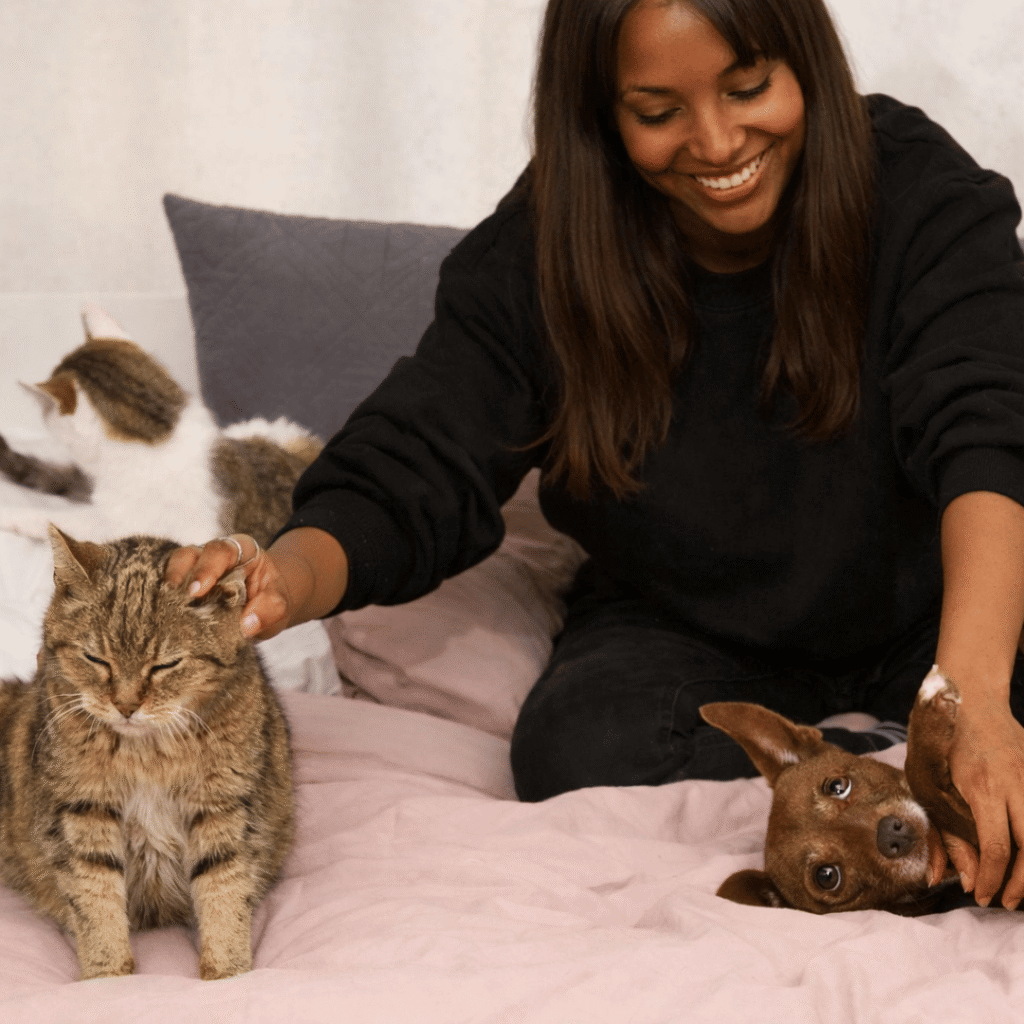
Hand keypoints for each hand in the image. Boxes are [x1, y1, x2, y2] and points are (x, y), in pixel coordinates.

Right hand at [165, 535, 293, 639]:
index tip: (198, 590)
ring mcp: (195, 568)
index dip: (207, 567)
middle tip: (177, 596)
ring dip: (166, 584)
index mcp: (241, 550)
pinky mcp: (183, 586)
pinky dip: (160, 597)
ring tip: (160, 604)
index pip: (221, 551)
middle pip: (190, 554)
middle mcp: (213, 555)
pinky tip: (156, 613)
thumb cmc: (271, 599)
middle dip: (181, 573)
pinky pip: (166, 586)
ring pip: (173, 567)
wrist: (265, 606)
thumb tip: (247, 625)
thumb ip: (269, 610)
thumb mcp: (280, 605)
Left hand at [946, 699, 1023, 908]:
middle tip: (1007, 901)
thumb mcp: (926, 783)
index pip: (999, 847)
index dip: (994, 879)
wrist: (970, 693)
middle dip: (1022, 883)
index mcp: (982, 786)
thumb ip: (943, 832)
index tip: (984, 897)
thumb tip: (951, 879)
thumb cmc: (940, 739)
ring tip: (1022, 886)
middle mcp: (1016, 782)